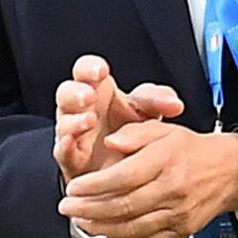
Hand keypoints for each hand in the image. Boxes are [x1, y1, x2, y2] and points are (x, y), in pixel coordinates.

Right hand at [53, 54, 185, 186]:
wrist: (120, 169)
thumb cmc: (128, 131)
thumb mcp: (145, 111)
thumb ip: (157, 101)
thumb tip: (175, 104)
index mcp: (97, 90)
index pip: (86, 70)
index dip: (90, 68)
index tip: (101, 71)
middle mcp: (80, 109)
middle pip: (67, 93)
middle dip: (76, 92)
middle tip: (89, 96)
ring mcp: (72, 134)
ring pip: (63, 121)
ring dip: (73, 120)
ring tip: (89, 121)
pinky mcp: (71, 160)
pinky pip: (62, 151)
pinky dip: (65, 146)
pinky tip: (71, 142)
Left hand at [61, 121, 237, 237]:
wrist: (228, 172)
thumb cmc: (191, 151)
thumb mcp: (163, 130)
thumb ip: (134, 134)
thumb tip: (110, 142)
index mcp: (166, 161)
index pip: (123, 177)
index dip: (93, 185)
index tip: (74, 188)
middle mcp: (172, 189)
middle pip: (123, 206)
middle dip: (89, 209)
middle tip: (68, 207)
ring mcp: (177, 214)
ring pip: (132, 227)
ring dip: (101, 227)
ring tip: (81, 221)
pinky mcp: (181, 231)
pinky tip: (107, 232)